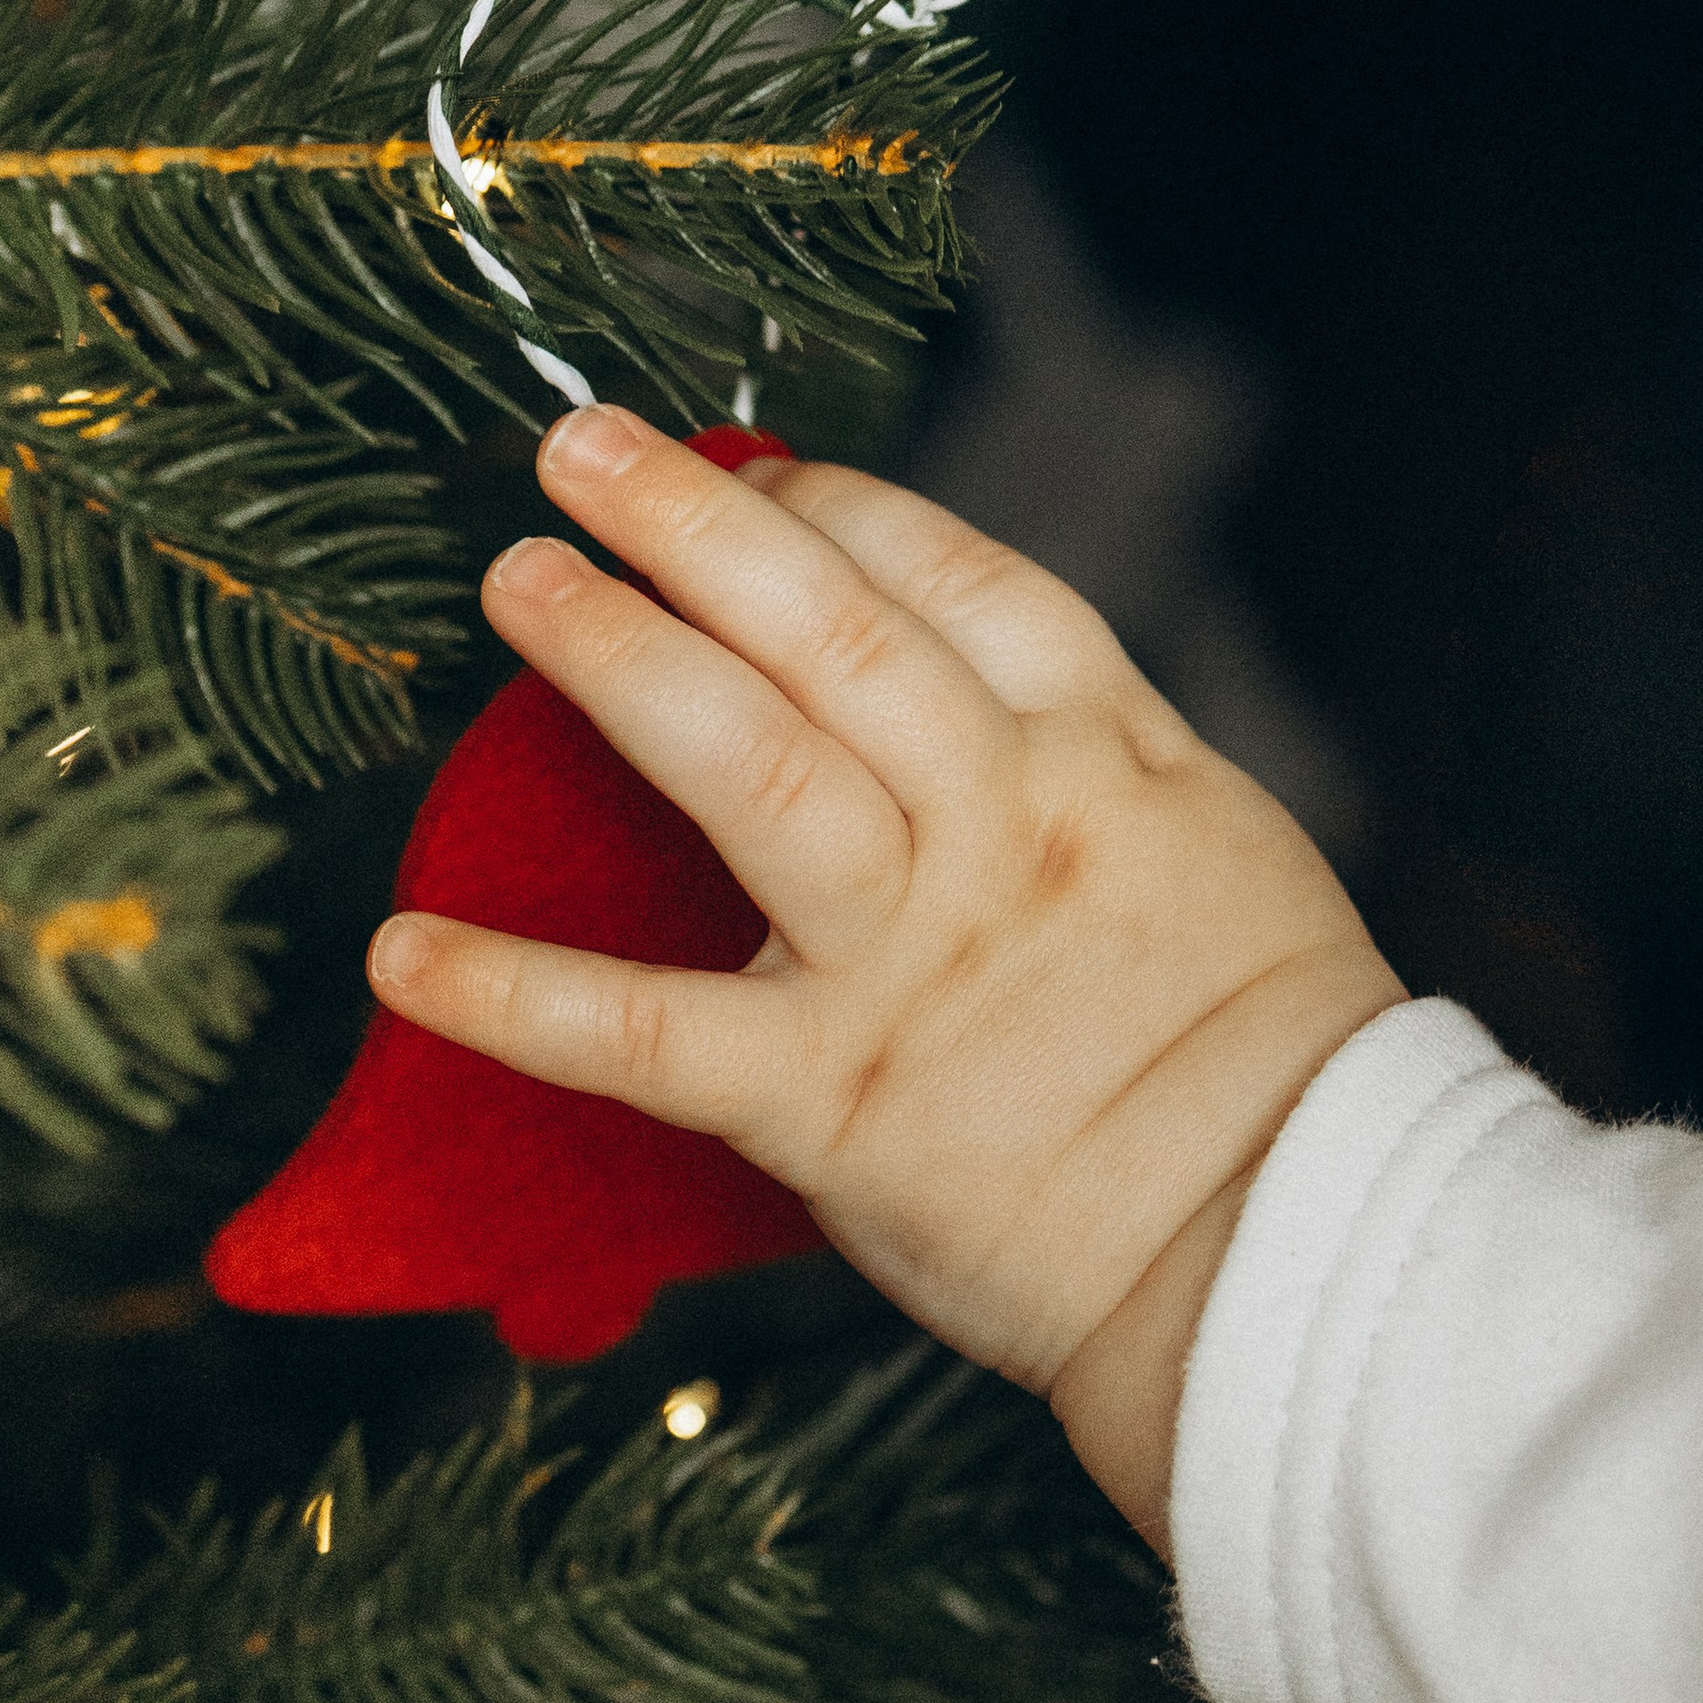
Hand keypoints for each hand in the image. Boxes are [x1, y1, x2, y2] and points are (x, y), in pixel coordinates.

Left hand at [365, 407, 1404, 1548]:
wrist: (1302, 1252)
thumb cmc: (1283, 1067)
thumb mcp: (1222, 848)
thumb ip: (1092, 756)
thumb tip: (974, 691)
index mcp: (1104, 755)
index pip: (949, 578)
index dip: (832, 506)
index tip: (746, 463)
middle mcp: (998, 825)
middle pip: (827, 629)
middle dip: (692, 522)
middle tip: (578, 449)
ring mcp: (909, 957)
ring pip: (743, 765)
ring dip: (616, 656)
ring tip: (518, 576)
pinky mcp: (834, 1101)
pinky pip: (646, 1034)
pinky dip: (513, 995)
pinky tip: (401, 951)